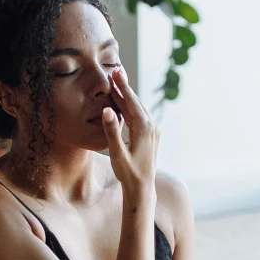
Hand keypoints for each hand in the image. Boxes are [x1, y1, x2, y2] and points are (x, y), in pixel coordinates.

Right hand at [99, 67, 158, 196]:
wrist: (142, 188)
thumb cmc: (128, 173)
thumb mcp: (117, 153)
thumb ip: (112, 131)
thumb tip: (107, 110)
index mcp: (144, 129)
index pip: (132, 103)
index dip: (123, 87)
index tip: (115, 72)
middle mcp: (152, 128)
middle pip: (136, 103)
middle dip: (125, 87)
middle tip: (115, 71)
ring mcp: (153, 131)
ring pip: (138, 109)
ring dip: (127, 97)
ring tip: (117, 83)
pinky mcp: (151, 136)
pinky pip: (139, 117)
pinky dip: (130, 108)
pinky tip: (124, 103)